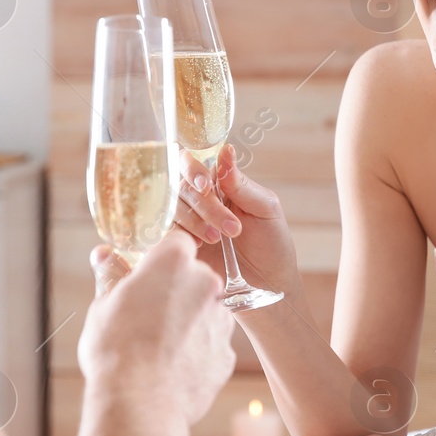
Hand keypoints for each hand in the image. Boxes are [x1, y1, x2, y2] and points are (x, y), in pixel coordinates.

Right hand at [77, 229, 237, 426]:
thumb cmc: (116, 349)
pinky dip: (196, 353)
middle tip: (146, 315)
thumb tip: (105, 254)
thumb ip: (112, 275)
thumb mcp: (103, 304)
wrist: (140, 404)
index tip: (143, 277)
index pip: (175, 243)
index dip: (158, 260)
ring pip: (205, 312)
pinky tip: (171, 368)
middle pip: (194, 277)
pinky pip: (210, 345)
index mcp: (174, 261)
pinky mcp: (227, 355)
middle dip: (175, 291)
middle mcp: (207, 284)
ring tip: (157, 347)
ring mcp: (221, 321)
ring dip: (187, 321)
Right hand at [175, 143, 297, 290]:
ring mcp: (185, 223)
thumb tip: (226, 151)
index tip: (206, 185)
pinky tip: (199, 247)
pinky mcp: (178, 246)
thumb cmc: (272, 243)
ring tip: (218, 240)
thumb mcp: (265, 209)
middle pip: (181, 187)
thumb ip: (241, 183)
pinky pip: (164, 234)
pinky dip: (179, 238)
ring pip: (172, 209)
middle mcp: (197, 200)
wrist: (268, 285)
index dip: (192, 170)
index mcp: (218, 184)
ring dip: (194, 223)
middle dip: (205, 206)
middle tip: (231, 228)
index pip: (192, 163)